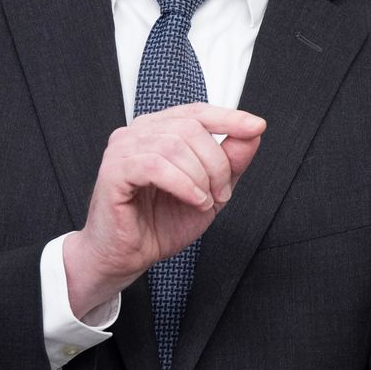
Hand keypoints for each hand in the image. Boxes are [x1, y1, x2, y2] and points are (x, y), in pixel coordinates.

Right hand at [62, 103, 264, 319]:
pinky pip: (155, 165)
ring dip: (200, 177)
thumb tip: (252, 133)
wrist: (127, 257)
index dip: (228, 117)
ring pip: (174, 144)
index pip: (197, 112)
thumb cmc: (159, 224)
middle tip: (220, 194)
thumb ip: (230, 163)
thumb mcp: (209, 192)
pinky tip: (193, 200)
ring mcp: (123, 149)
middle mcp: (139, 133)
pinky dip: (183, 184)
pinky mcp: (114, 170)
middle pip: (191, 128)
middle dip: (216, 163)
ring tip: (204, 201)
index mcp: (159, 131)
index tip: (256, 126)